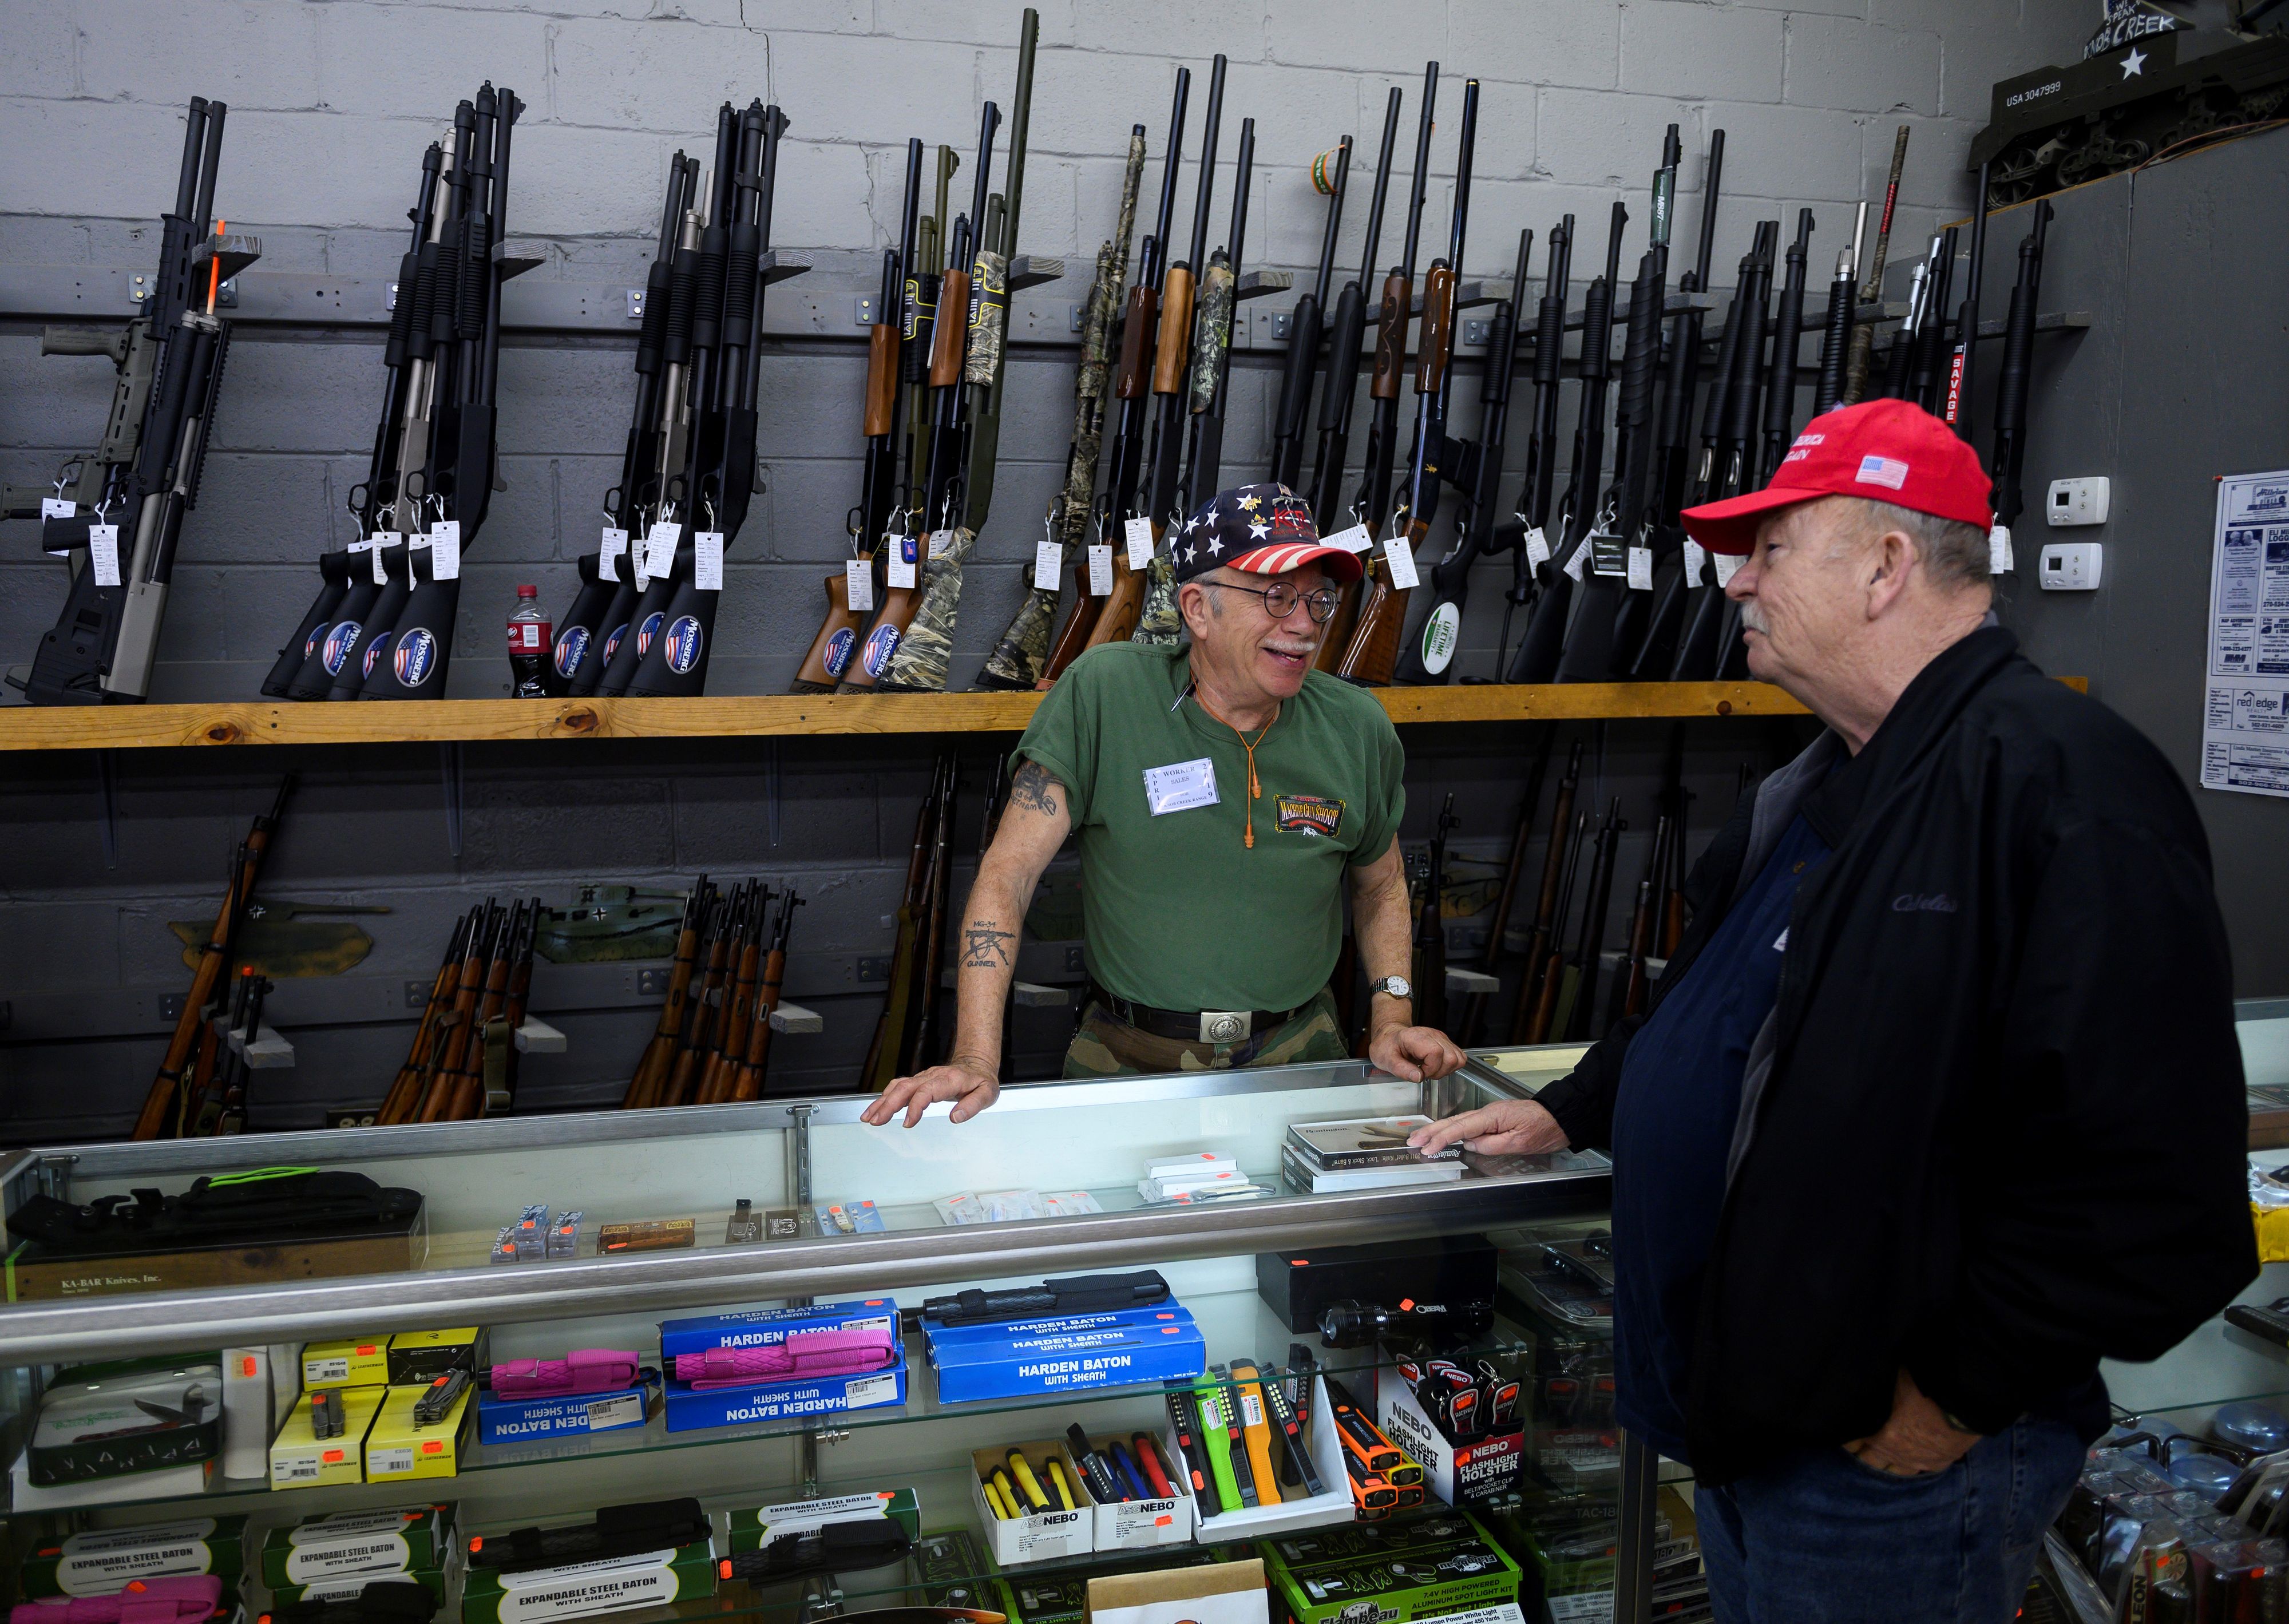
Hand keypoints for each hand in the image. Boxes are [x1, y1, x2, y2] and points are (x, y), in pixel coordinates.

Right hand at [859, 1059, 999, 1127]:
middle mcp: (932, 1076)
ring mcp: (923, 1077)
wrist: (977, 1063)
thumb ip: (973, 1105)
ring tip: (868, 1117)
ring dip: (882, 1101)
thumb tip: (956, 1117)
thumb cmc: (981, 1081)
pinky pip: (898, 1087)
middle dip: (888, 1104)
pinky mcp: (918, 1081)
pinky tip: (875, 1109)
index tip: (908, 1123)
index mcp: (949, 1079)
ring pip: (898, 1086)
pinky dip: (884, 1097)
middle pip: (906, 1087)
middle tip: (875, 1121)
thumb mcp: (987, 1094)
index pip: (927, 1091)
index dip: (915, 1106)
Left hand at [1367, 1022, 1467, 1082]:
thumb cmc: (1387, 1046)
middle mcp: (1432, 1035)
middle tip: (1424, 1073)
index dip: (1430, 1068)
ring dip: (1446, 1070)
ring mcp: (1441, 1037)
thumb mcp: (1386, 1060)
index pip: (1436, 1053)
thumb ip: (1401, 1069)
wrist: (1390, 1037)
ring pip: (1458, 1058)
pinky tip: (1436, 1066)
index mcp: (1416, 1037)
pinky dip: (1450, 1066)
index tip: (1419, 1072)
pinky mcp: (1445, 1042)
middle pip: (1451, 1058)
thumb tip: (1418, 1077)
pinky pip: (1459, 1057)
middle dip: (1439, 1072)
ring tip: (1430, 1069)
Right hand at [1407, 1098, 1567, 1156]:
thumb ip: (1493, 1144)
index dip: (1442, 1138)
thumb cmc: (1544, 1129)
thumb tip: (1471, 1145)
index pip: (1461, 1128)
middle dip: (1432, 1131)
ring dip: (1438, 1130)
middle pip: (1454, 1121)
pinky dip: (1451, 1129)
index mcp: (1493, 1116)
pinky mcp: (1493, 1119)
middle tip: (1413, 1140)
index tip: (1427, 1147)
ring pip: (1458, 1122)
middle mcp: (1488, 1112)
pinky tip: (1443, 1133)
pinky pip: (1467, 1124)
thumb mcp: (1520, 1142)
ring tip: (1420, 1137)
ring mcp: (1490, 1115)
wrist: (1561, 1117)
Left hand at [1844, 1369, 1981, 1475]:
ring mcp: (1919, 1461)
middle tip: (1856, 1449)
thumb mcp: (1893, 1380)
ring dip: (1887, 1464)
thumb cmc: (1925, 1386)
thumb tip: (1865, 1376)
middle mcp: (1897, 1453)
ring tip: (1880, 1458)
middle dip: (1862, 1456)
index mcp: (1880, 1436)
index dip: (1846, 1439)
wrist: (1964, 1401)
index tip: (1840, 1433)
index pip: (1853, 1445)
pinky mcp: (1940, 1462)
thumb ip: (1877, 1387)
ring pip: (1896, 1471)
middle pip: (1871, 1462)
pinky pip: (1922, 1470)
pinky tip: (1909, 1462)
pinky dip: (1914, 1465)